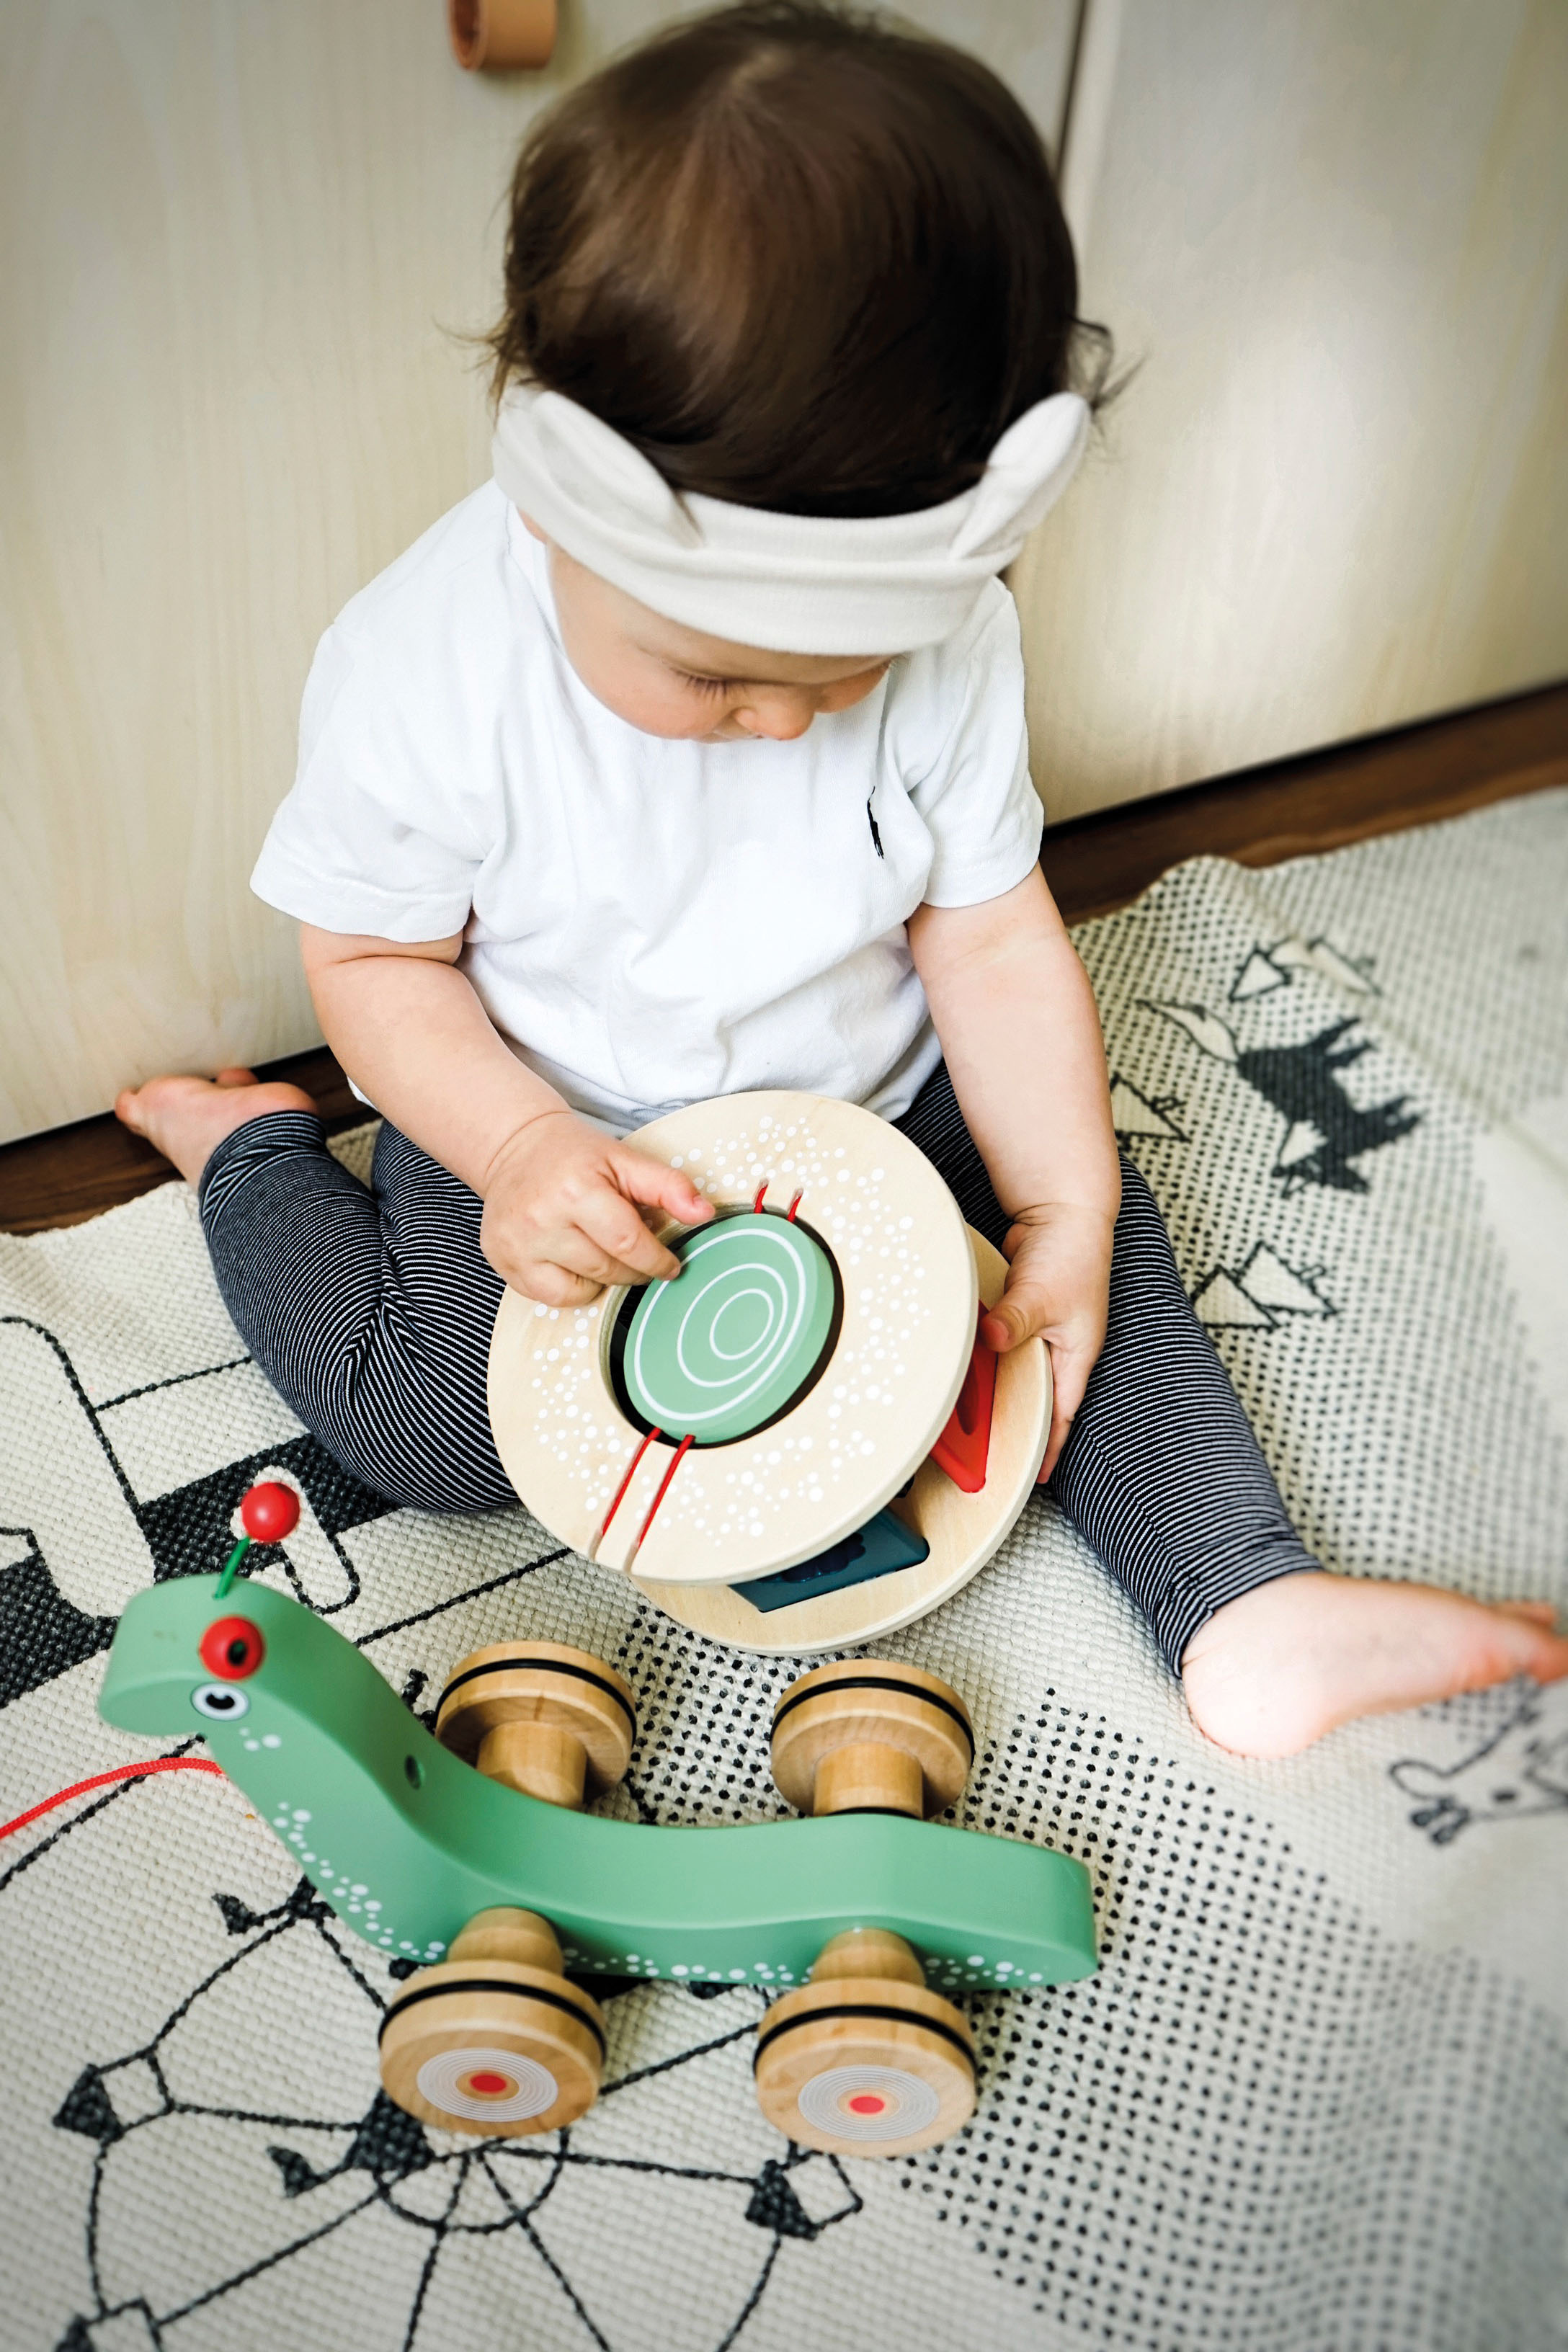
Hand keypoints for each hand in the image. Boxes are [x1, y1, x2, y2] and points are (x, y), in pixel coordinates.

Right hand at [478, 1109, 712, 1305]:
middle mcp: (541, 1220)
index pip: (629, 1243)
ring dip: (606, 1276)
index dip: (657, 1260)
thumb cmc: (574, 1156)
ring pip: (584, 1288)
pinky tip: (575, 1259)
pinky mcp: (505, 1263)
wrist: (515, 1148)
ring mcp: (518, 1245)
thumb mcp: (625, 1159)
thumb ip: (668, 1186)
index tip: (671, 1265)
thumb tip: (704, 1214)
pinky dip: (575, 1287)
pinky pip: (555, 1298)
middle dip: (634, 1267)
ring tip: (602, 1246)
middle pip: (608, 1269)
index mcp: (575, 1190)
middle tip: (637, 1250)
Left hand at [979, 1202, 1114, 1479]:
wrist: (1064, 1212)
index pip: (1062, 1414)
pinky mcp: (1021, 1315)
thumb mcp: (1044, 1294)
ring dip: (997, 1390)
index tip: (1034, 1477)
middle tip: (991, 1455)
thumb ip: (1015, 1320)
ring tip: (971, 1422)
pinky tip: (965, 1369)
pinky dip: (986, 1357)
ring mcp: (1040, 1332)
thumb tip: (991, 1338)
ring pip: (1016, 1372)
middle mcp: (1060, 1349)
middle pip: (1037, 1398)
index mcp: (1077, 1355)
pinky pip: (1003, 1346)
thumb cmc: (1073, 1253)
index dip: (1050, 1448)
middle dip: (1019, 1426)